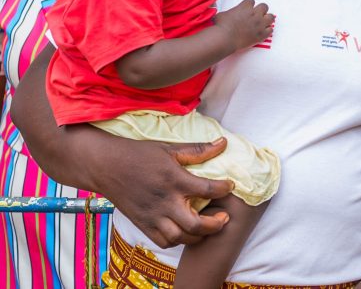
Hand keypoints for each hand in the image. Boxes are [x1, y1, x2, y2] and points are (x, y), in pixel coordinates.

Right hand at [92, 135, 234, 247]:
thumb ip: (198, 149)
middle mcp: (164, 202)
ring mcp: (152, 216)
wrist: (106, 166)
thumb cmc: (139, 155)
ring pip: (180, 238)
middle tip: (224, 216)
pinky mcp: (142, 224)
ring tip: (208, 225)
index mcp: (174, 180)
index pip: (208, 189)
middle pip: (196, 224)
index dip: (224, 189)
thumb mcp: (170, 148)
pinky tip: (186, 231)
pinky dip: (178, 240)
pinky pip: (163, 241)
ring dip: (198, 235)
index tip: (230, 186)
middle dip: (215, 224)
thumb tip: (224, 142)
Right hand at [215, 0, 273, 50]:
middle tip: (256, 15)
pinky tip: (263, 32)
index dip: (249, 5)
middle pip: (264, 6)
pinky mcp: (262, 34)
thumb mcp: (222, 14)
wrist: (225, 38)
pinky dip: (267, 30)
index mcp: (245, 7)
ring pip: (271, 17)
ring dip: (267, 19)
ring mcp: (260, 24)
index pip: (251, 1)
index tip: (247, 9)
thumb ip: (229, 12)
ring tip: (262, 22)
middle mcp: (255, 14)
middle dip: (261, 10)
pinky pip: (270, 30)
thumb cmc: (221, 27)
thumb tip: (227, 15)